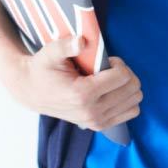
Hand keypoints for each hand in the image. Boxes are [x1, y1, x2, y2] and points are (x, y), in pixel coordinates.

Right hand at [7, 34, 142, 130]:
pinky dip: (127, 100)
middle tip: (109, 68)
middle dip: (125, 73)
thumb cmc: (42, 70)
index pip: (122, 76)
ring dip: (127, 86)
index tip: (107, 60)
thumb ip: (65, 45)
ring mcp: (97, 121)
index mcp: (83, 94)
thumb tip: (81, 40)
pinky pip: (130, 113)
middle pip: (132, 89)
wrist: (32, 91)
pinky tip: (112, 91)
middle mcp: (92, 111)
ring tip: (110, 80)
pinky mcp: (100, 126)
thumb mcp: (50, 53)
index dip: (119, 63)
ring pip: (134, 101)